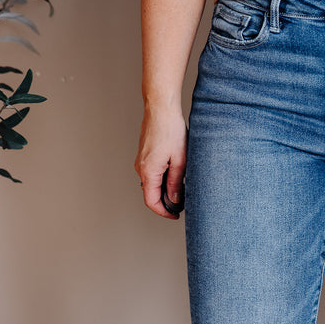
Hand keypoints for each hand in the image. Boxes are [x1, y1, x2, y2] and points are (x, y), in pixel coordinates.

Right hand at [134, 104, 186, 219]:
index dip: (164, 212)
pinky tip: (176, 173)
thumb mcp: (179, 160)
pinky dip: (163, 178)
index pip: (151, 201)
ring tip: (183, 186)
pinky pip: (152, 173)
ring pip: (152, 183)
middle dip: (167, 201)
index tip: (176, 215)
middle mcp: (141, 168)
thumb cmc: (170, 130)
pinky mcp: (145, 154)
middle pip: (151, 194)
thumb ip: (176, 182)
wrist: (160, 108)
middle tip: (184, 202)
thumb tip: (175, 199)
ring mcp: (141, 161)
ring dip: (166, 189)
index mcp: (148, 171)